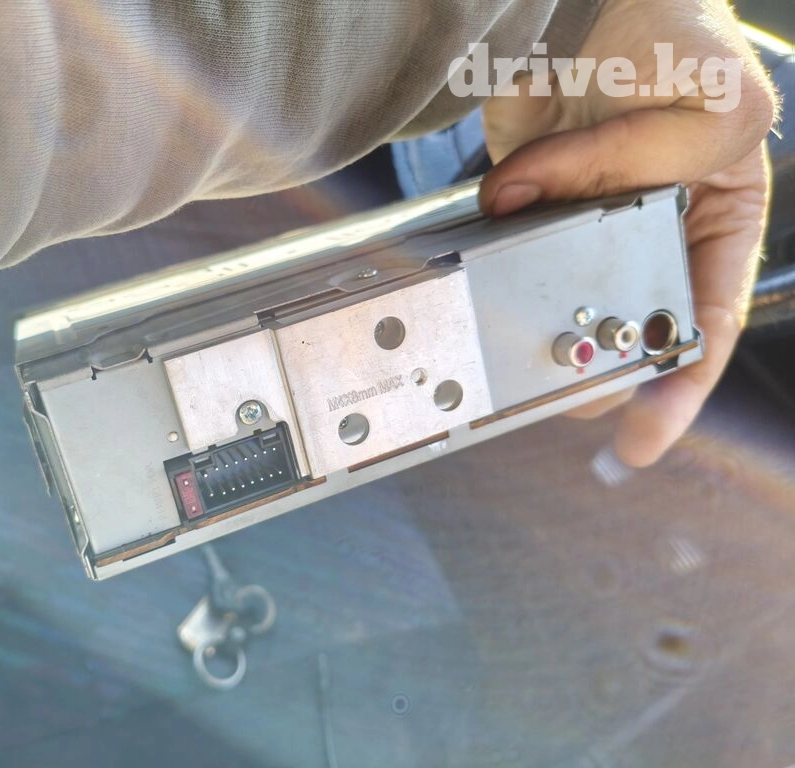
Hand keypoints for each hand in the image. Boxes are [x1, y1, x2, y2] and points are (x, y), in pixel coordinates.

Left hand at [478, 0, 776, 466]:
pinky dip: (501, 281)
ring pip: (568, 300)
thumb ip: (637, 164)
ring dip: (545, 330)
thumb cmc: (673, 33)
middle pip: (631, 321)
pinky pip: (514, 257)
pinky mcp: (531, 205)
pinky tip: (489, 303)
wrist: (581, 1)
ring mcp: (588, 222)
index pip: (705, 320)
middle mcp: (654, 229)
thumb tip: (523, 205)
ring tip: (524, 363)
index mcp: (719, 215)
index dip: (679, 387)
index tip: (642, 435)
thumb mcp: (706, 105)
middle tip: (567, 394)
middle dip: (602, 362)